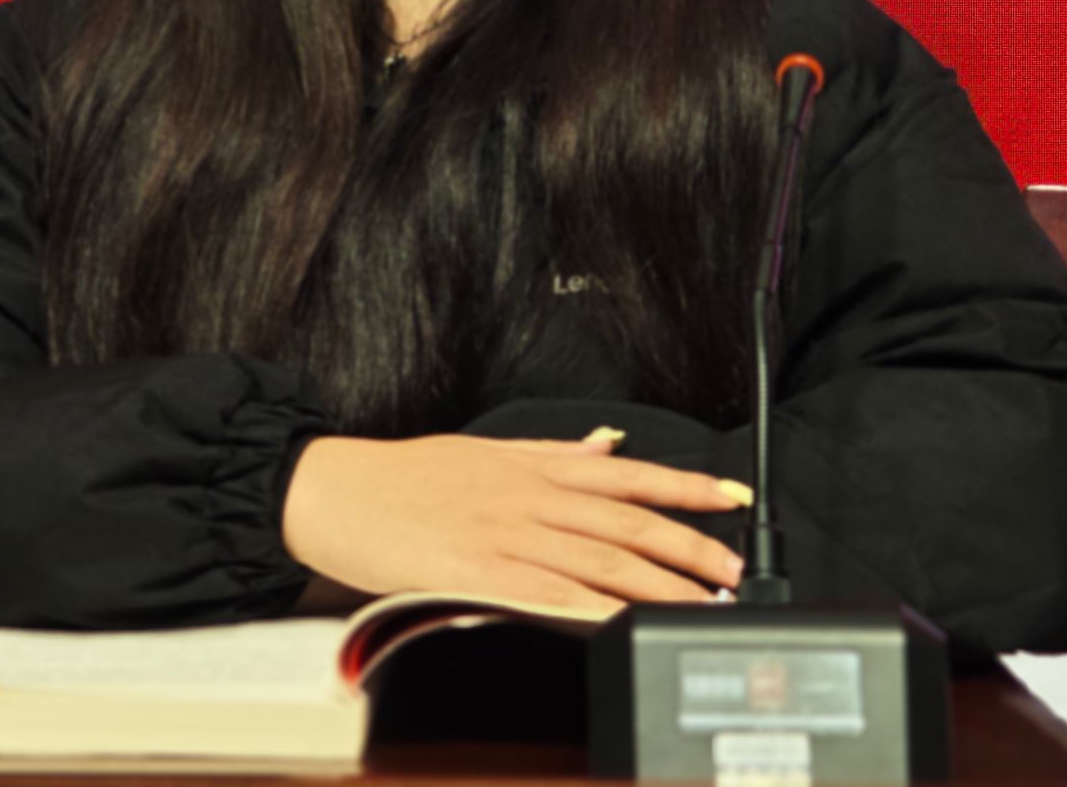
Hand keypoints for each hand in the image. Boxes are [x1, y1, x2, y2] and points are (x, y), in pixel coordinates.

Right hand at [280, 432, 747, 614]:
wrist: (334, 490)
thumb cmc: (403, 476)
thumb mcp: (484, 449)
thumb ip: (551, 453)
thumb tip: (606, 444)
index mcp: (532, 466)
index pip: (626, 473)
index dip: (684, 485)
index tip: (732, 497)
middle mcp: (528, 496)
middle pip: (624, 521)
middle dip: (686, 547)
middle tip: (732, 569)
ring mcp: (505, 534)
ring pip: (598, 558)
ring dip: (656, 584)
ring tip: (700, 602)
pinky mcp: (477, 571)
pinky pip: (546, 592)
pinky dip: (591, 608)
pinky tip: (624, 622)